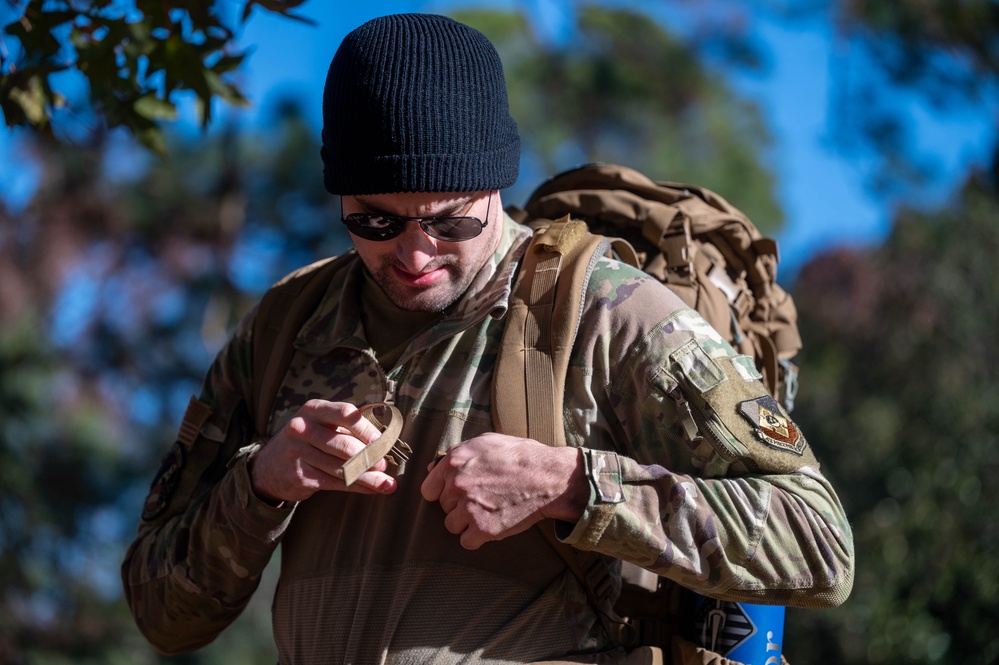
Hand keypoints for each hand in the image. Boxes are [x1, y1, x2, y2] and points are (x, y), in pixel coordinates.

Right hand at [250, 400, 396, 502]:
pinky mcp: (300, 476)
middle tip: (385, 464)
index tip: (383, 440)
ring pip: (342, 468)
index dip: (366, 428)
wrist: (268, 467)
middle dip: (370, 457)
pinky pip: (335, 483)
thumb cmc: (307, 441)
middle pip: (345, 444)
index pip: (344, 413)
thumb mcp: (320, 425)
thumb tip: (383, 443)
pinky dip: (357, 487)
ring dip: (369, 477)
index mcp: (313, 409)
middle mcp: (302, 428)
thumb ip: (347, 429)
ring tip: (387, 483)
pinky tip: (372, 489)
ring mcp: (298, 453)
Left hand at [421, 433, 587, 549]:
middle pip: (444, 506)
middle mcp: (457, 484)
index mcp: (454, 461)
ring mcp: (468, 508)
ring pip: (452, 525)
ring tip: (489, 511)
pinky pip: (466, 542)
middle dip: (459, 504)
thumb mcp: (486, 442)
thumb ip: (457, 454)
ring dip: (467, 523)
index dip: (443, 492)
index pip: (429, 489)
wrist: (549, 477)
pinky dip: (478, 538)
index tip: (457, 494)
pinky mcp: (483, 529)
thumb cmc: (521, 456)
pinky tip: (492, 525)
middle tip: (484, 498)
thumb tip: (432, 469)